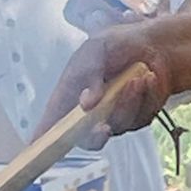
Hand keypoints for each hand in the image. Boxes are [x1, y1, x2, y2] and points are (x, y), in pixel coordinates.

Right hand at [38, 25, 176, 140]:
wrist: (153, 43)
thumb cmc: (116, 44)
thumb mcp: (96, 49)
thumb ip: (89, 73)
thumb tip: (86, 104)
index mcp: (70, 94)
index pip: (53, 122)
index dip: (44, 137)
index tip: (37, 147)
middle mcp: (90, 111)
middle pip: (86, 140)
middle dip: (95, 136)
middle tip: (104, 128)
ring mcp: (114, 117)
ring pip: (118, 125)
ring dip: (128, 102)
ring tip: (136, 78)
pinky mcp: (137, 118)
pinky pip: (140, 118)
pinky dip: (144, 97)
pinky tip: (147, 78)